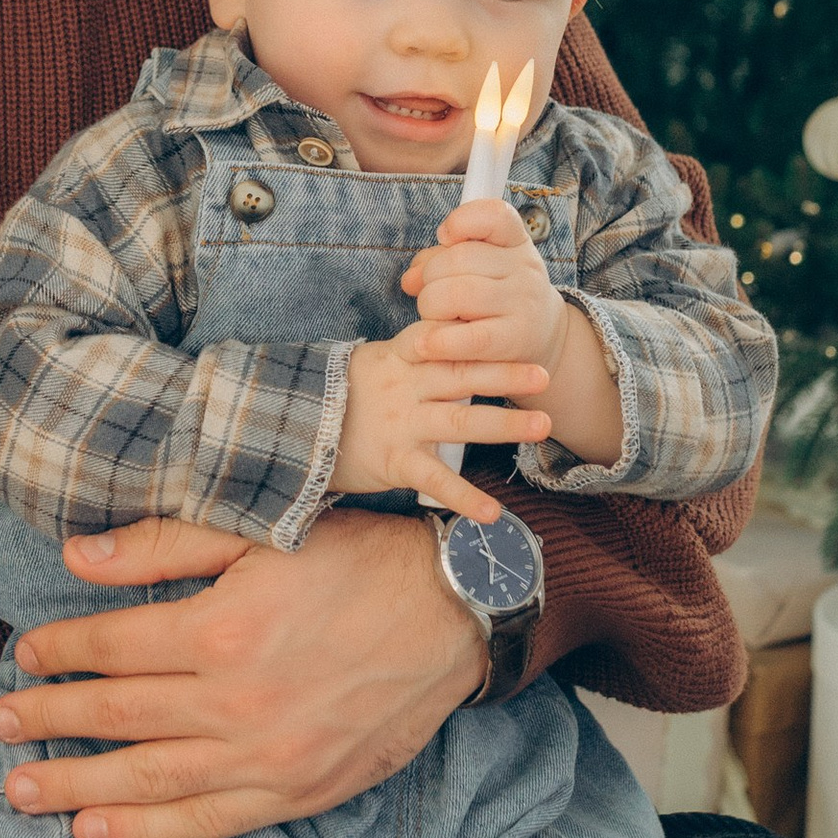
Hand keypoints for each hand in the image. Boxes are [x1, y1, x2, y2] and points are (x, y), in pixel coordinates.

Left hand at [0, 507, 487, 837]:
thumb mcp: (262, 530)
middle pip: (117, 718)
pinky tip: (96, 833)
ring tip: (20, 792)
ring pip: (150, 781)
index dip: (61, 651)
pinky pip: (208, 823)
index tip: (26, 654)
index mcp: (224, 628)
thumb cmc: (356, 559)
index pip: (113, 645)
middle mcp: (238, 702)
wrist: (454, 614)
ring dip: (76, 788)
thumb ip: (166, 544)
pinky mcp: (298, 793)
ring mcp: (268, 758)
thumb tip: (77, 557)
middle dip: (48, 721)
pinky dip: (146, 833)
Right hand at [329, 317, 550, 522]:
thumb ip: (417, 350)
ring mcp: (402, 425)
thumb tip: (454, 329)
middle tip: (544, 374)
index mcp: (401, 358)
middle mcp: (406, 388)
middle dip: (504, 374)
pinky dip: (465, 498)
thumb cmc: (347, 395)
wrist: (294, 429)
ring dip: (503, 425)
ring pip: (458, 423)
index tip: (511, 325)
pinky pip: (435, 480)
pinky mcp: (395, 462)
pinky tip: (493, 513)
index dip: (475, 333)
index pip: (442, 339)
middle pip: (460, 376)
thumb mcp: (377, 361)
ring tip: (542, 425)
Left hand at [398, 193, 566, 363]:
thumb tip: (410, 279)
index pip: (495, 214)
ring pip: (457, 295)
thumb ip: (441, 261)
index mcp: (516, 241)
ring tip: (433, 317)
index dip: (462, 221)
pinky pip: (470, 338)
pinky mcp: (515, 340)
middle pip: (459, 258)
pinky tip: (426, 344)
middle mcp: (525, 268)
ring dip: (431, 307)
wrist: (544, 337)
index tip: (445, 236)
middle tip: (430, 294)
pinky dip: (440, 341)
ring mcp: (523, 304)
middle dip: (430, 277)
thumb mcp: (480, 267)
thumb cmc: (499, 295)